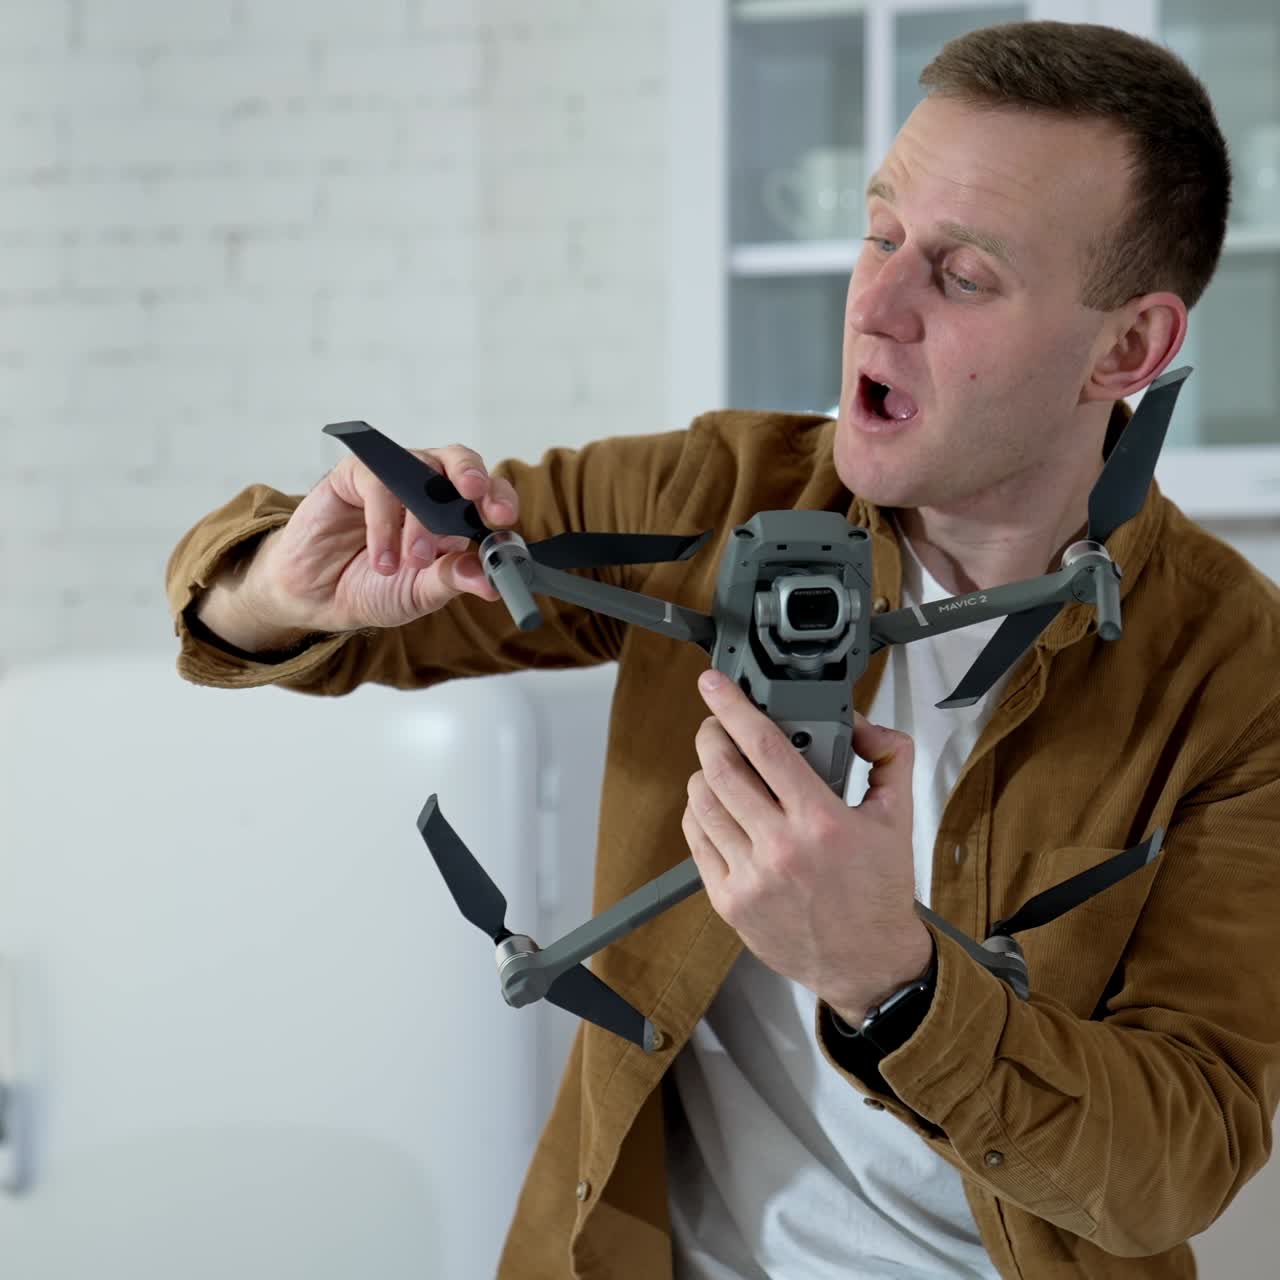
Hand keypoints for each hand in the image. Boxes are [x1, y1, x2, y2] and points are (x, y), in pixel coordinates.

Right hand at [249, 443, 520, 634]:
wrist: (316, 597)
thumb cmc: (374, 589)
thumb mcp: (421, 593)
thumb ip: (453, 580)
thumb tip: (493, 581)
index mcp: (454, 515)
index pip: (487, 493)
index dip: (499, 498)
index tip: (503, 518)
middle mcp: (428, 490)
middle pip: (458, 461)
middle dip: (471, 475)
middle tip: (474, 495)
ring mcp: (393, 479)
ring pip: (419, 473)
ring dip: (421, 520)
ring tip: (411, 562)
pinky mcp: (356, 475)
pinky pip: (378, 483)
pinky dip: (384, 523)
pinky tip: (381, 557)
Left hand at [682, 669, 931, 1023]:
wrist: (869, 964)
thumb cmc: (879, 892)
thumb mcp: (899, 817)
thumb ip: (888, 757)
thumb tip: (861, 723)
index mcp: (822, 821)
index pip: (765, 745)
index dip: (733, 706)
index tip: (714, 684)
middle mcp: (781, 848)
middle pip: (720, 768)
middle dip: (710, 734)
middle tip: (716, 725)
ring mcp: (750, 877)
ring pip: (701, 802)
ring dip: (703, 773)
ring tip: (719, 768)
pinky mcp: (729, 901)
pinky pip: (696, 840)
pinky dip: (699, 814)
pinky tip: (717, 808)